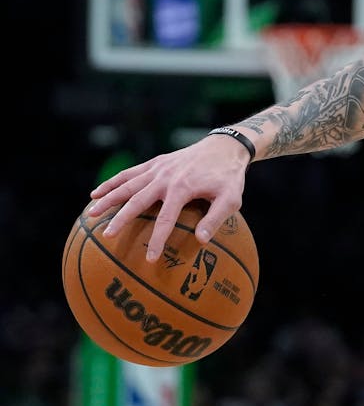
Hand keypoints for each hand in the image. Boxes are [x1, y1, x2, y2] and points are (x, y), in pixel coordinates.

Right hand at [87, 134, 250, 260]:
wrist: (226, 146)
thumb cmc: (229, 176)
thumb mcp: (231, 198)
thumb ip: (216, 218)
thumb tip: (201, 240)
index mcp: (183, 188)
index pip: (165, 219)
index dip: (157, 240)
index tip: (149, 259)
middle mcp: (166, 177)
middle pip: (138, 200)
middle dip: (122, 219)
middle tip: (107, 235)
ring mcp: (158, 169)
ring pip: (127, 184)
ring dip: (108, 198)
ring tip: (90, 213)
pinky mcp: (155, 163)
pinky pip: (129, 173)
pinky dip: (112, 182)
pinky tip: (96, 193)